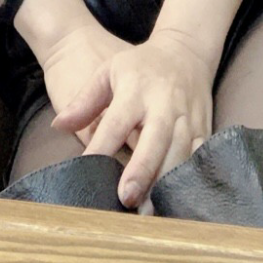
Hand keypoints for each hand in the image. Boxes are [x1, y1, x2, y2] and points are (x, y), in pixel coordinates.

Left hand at [48, 28, 215, 209]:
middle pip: (154, 141)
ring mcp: (187, 118)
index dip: (102, 147)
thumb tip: (58, 126)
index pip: (116, 122)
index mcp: (136, 91)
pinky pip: (197, 157)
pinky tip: (175, 201)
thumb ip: (84, 101)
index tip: (88, 169)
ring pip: (179, 154)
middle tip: (126, 198)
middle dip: (142, 171)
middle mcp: (164, 105)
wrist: (187, 52)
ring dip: (163, 183)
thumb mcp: (107, 72)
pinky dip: (187, 179)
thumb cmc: (140, 66)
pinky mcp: (204, 128)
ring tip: (147, 210)